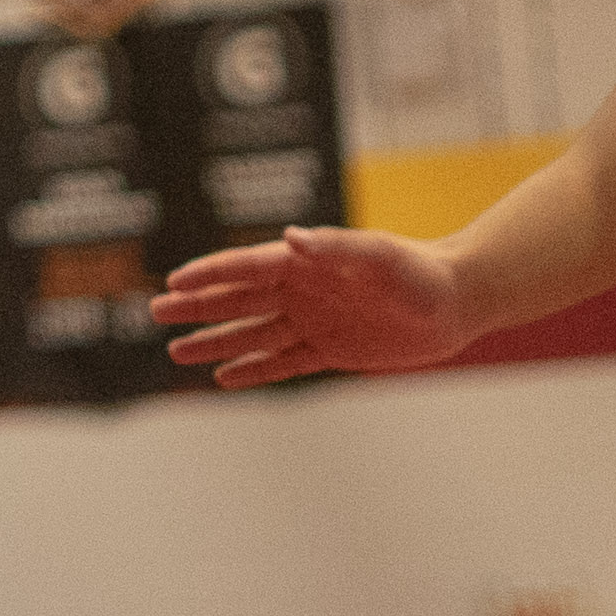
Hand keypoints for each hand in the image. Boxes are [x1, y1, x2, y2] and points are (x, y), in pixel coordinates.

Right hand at [148, 225, 464, 387]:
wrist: (457, 300)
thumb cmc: (419, 271)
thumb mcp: (378, 256)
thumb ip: (334, 247)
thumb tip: (290, 238)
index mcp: (305, 262)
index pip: (245, 268)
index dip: (209, 275)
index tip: (173, 282)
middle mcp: (301, 290)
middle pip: (238, 300)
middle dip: (198, 306)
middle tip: (158, 312)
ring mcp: (313, 321)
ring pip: (252, 334)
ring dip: (216, 341)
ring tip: (177, 351)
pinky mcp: (331, 350)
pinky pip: (283, 362)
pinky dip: (254, 369)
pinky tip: (225, 377)